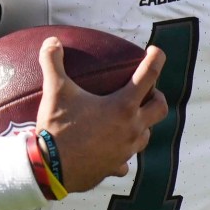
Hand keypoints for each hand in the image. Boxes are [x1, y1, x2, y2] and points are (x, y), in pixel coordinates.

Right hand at [35, 35, 166, 192]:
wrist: (50, 168)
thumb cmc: (57, 127)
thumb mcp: (55, 91)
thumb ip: (53, 62)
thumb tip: (51, 41)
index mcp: (122, 106)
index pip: (148, 76)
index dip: (156, 60)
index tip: (156, 52)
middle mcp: (131, 128)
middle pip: (160, 108)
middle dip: (157, 97)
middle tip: (147, 92)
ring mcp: (125, 150)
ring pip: (146, 135)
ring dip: (142, 125)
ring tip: (130, 119)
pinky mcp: (115, 167)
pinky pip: (126, 161)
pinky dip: (122, 153)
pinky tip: (112, 150)